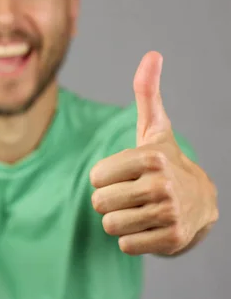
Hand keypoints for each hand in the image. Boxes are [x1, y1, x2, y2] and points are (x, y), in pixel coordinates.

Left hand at [90, 51, 217, 255]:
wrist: (201, 203)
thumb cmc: (165, 161)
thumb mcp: (155, 129)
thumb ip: (147, 94)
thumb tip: (152, 54)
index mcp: (151, 157)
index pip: (96, 177)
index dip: (103, 178)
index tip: (122, 174)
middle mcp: (162, 185)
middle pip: (100, 202)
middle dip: (108, 201)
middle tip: (129, 195)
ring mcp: (169, 214)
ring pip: (110, 225)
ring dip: (118, 220)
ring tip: (138, 210)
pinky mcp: (172, 240)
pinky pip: (125, 245)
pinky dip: (130, 239)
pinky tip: (147, 226)